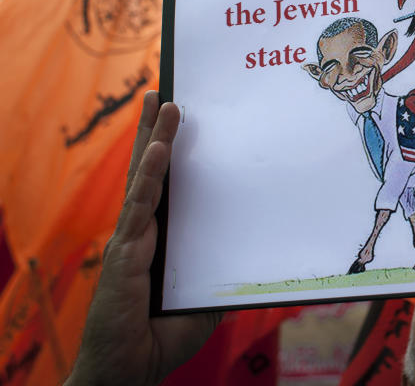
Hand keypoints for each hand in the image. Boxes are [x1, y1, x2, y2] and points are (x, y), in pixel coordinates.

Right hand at [65, 92, 218, 385]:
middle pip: (149, 171)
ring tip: (163, 102)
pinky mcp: (125, 256)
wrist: (131, 371)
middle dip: (154, 130)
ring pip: (145, 180)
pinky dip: (150, 176)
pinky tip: (159, 149)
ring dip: (154, 139)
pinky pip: (140, 209)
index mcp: (159, 238)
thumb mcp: (207, 297)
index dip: (168, 151)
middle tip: (163, 92)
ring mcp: (130, 240)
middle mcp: (143, 232)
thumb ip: (223, 271)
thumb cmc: (163, 336)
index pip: (166, 185)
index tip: (179, 116)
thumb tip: (254, 255)